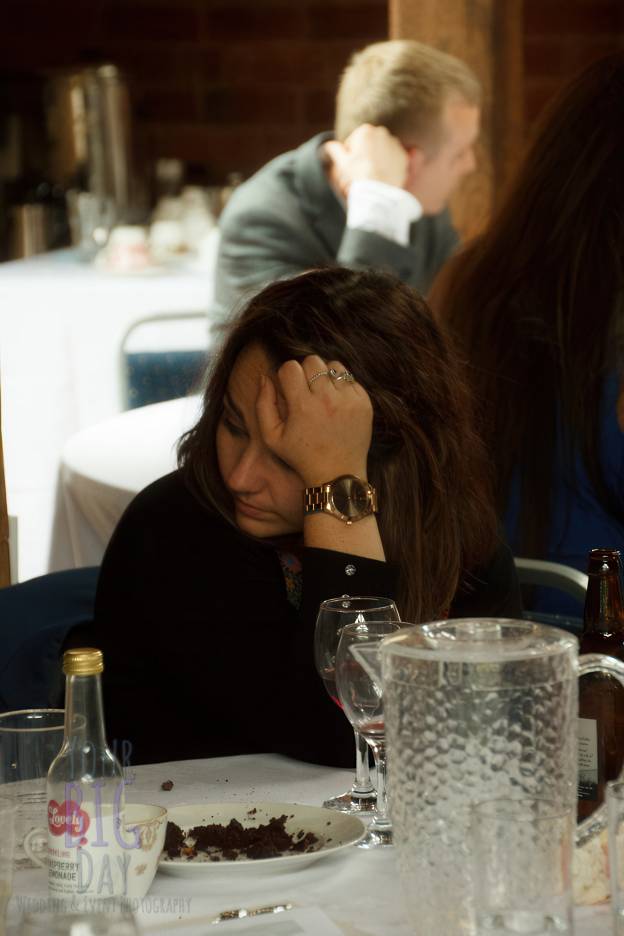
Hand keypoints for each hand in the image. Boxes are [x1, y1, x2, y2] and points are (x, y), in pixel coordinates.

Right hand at [256, 355, 372, 485]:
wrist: (337, 474)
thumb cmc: (301, 456)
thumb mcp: (272, 437)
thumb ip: (263, 404)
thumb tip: (265, 377)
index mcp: (303, 406)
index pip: (291, 367)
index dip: (286, 375)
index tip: (289, 389)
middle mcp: (328, 399)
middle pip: (312, 361)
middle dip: (305, 372)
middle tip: (305, 391)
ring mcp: (349, 400)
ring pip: (333, 366)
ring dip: (325, 375)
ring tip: (322, 394)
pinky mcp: (364, 403)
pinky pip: (350, 379)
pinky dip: (341, 386)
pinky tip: (336, 403)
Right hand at [324, 124, 408, 197]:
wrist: (378, 191)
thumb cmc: (358, 176)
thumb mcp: (342, 162)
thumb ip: (335, 150)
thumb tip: (328, 145)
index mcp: (365, 131)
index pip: (355, 139)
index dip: (351, 153)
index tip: (351, 165)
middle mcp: (382, 133)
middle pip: (371, 143)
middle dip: (366, 153)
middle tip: (362, 170)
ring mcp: (395, 144)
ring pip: (383, 150)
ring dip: (379, 158)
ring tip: (373, 174)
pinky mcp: (404, 156)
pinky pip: (395, 158)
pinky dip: (390, 165)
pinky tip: (383, 175)